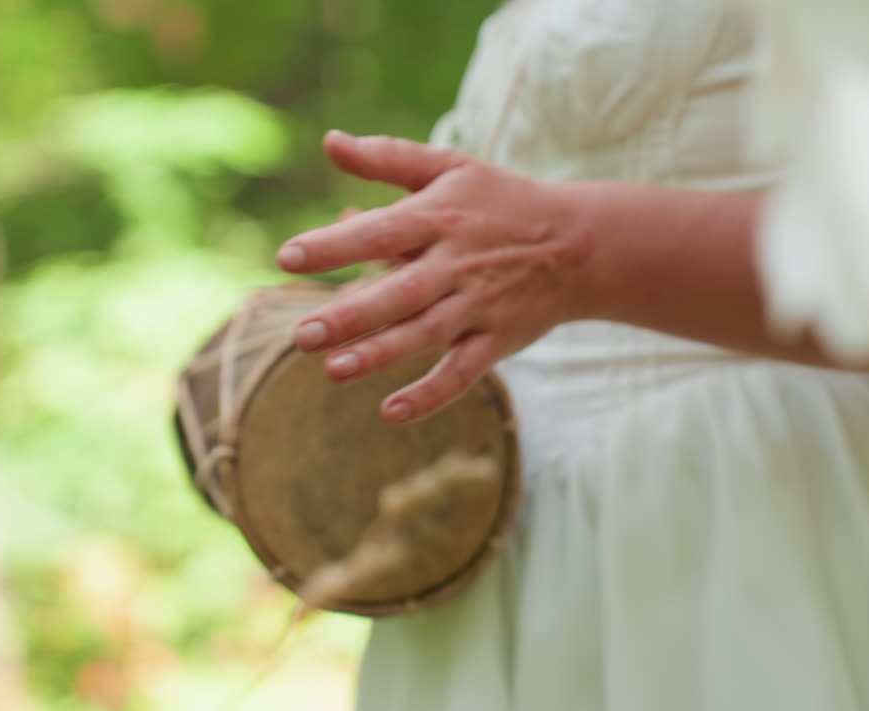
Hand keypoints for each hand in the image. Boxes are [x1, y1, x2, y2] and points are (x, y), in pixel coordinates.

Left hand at [278, 130, 592, 423]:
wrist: (581, 244)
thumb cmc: (502, 201)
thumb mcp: (451, 168)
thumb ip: (388, 158)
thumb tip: (329, 141)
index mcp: (439, 217)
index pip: (380, 231)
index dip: (335, 244)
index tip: (287, 257)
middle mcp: (456, 264)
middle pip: (399, 292)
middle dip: (351, 315)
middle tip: (303, 334)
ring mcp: (478, 306)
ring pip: (425, 334)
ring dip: (381, 354)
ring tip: (334, 370)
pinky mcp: (497, 340)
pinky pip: (462, 373)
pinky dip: (431, 394)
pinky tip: (391, 411)